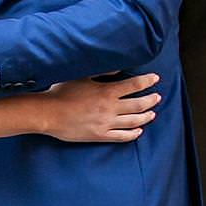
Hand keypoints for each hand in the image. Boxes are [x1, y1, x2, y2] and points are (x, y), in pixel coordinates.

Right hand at [43, 72, 162, 143]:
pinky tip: (138, 131)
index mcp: (107, 91)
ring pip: (134, 121)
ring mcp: (106, 123)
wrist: (48, 113)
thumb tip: (118, 68)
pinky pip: (122, 136)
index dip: (147, 81)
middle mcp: (110, 108)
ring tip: (152, 113)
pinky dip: (133, 134)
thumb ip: (102, 72)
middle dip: (151, 100)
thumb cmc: (61, 92)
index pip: (134, 85)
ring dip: (146, 117)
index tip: (155, 79)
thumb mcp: (81, 76)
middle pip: (139, 104)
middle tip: (157, 97)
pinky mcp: (99, 135)